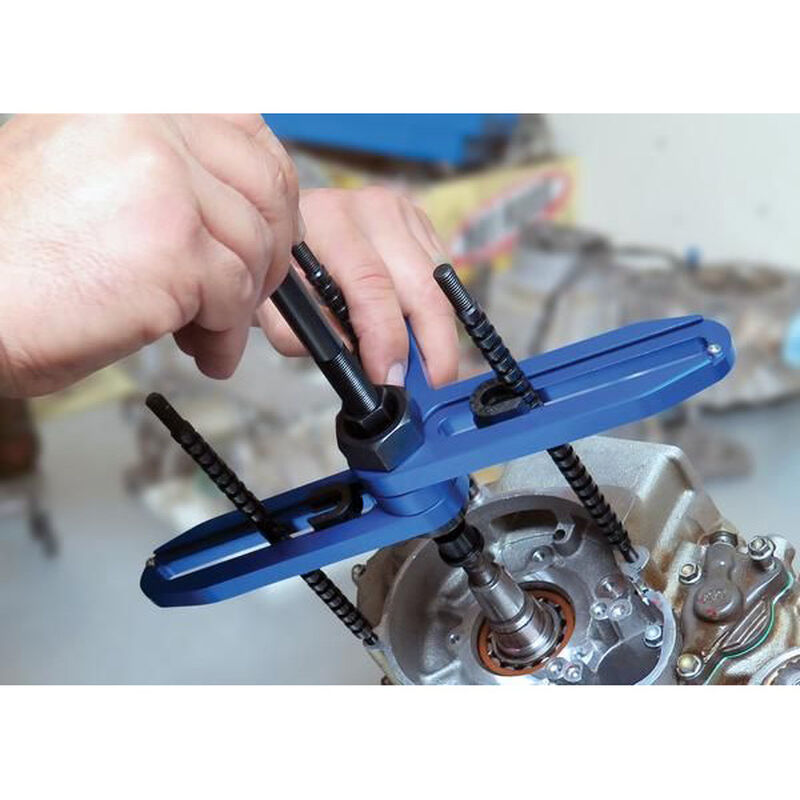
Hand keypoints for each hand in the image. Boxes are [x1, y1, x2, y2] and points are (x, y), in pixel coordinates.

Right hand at [0, 114, 299, 395]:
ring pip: (255, 247)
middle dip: (272, 248)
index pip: (244, 127)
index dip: (270, 185)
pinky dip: (226, 333)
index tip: (272, 225)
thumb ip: (160, 172)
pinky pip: (236, 296)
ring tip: (208, 329)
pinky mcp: (174, 250)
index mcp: (132, 103)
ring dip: (243, 302)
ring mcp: (165, 186)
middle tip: (255, 287)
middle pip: (266, 185)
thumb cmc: (13, 254)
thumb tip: (234, 209)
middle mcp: (150, 128)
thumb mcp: (82, 172)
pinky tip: (202, 348)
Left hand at [258, 186, 458, 387]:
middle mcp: (371, 210)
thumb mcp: (274, 307)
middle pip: (423, 286)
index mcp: (328, 223)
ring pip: (440, 287)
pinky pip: (442, 280)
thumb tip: (353, 359)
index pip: (372, 284)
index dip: (388, 338)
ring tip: (425, 369)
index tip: (391, 378)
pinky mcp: (422, 224)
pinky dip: (436, 314)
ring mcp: (403, 213)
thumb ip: (301, 336)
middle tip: (431, 387)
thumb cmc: (282, 271)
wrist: (285, 227)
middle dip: (434, 347)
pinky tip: (419, 332)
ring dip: (438, 335)